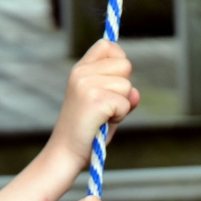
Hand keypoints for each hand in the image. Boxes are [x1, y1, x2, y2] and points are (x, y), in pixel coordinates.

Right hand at [47, 40, 139, 168]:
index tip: (114, 80)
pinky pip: (125, 103)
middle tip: (106, 107)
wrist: (65, 155)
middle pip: (125, 64)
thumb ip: (122, 94)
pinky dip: (119, 117)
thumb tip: (135, 93)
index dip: (118, 61)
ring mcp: (86, 85)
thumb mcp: (106, 107)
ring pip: (127, 86)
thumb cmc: (86, 132)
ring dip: (122, 105)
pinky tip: (102, 124)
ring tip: (102, 118)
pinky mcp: (95, 100)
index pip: (108, 45)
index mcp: (80, 69)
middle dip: (123, 88)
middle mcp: (81, 73)